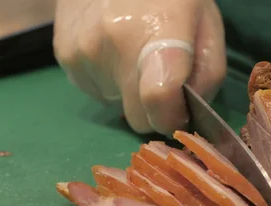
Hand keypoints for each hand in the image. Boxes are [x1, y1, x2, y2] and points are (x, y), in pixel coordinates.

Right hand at [53, 0, 225, 135]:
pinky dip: (107, 78)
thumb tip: (186, 114)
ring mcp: (82, 51)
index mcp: (158, 32)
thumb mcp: (206, 22)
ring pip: (115, 105)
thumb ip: (206, 73)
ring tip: (133, 50)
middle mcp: (113, 45)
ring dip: (128, 89)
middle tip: (160, 76)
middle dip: (153, 108)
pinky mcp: (63, 55)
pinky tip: (112, 47)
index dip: (172, 117)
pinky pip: (94, 90)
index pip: (158, 101)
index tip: (179, 111)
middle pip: (137, 117)